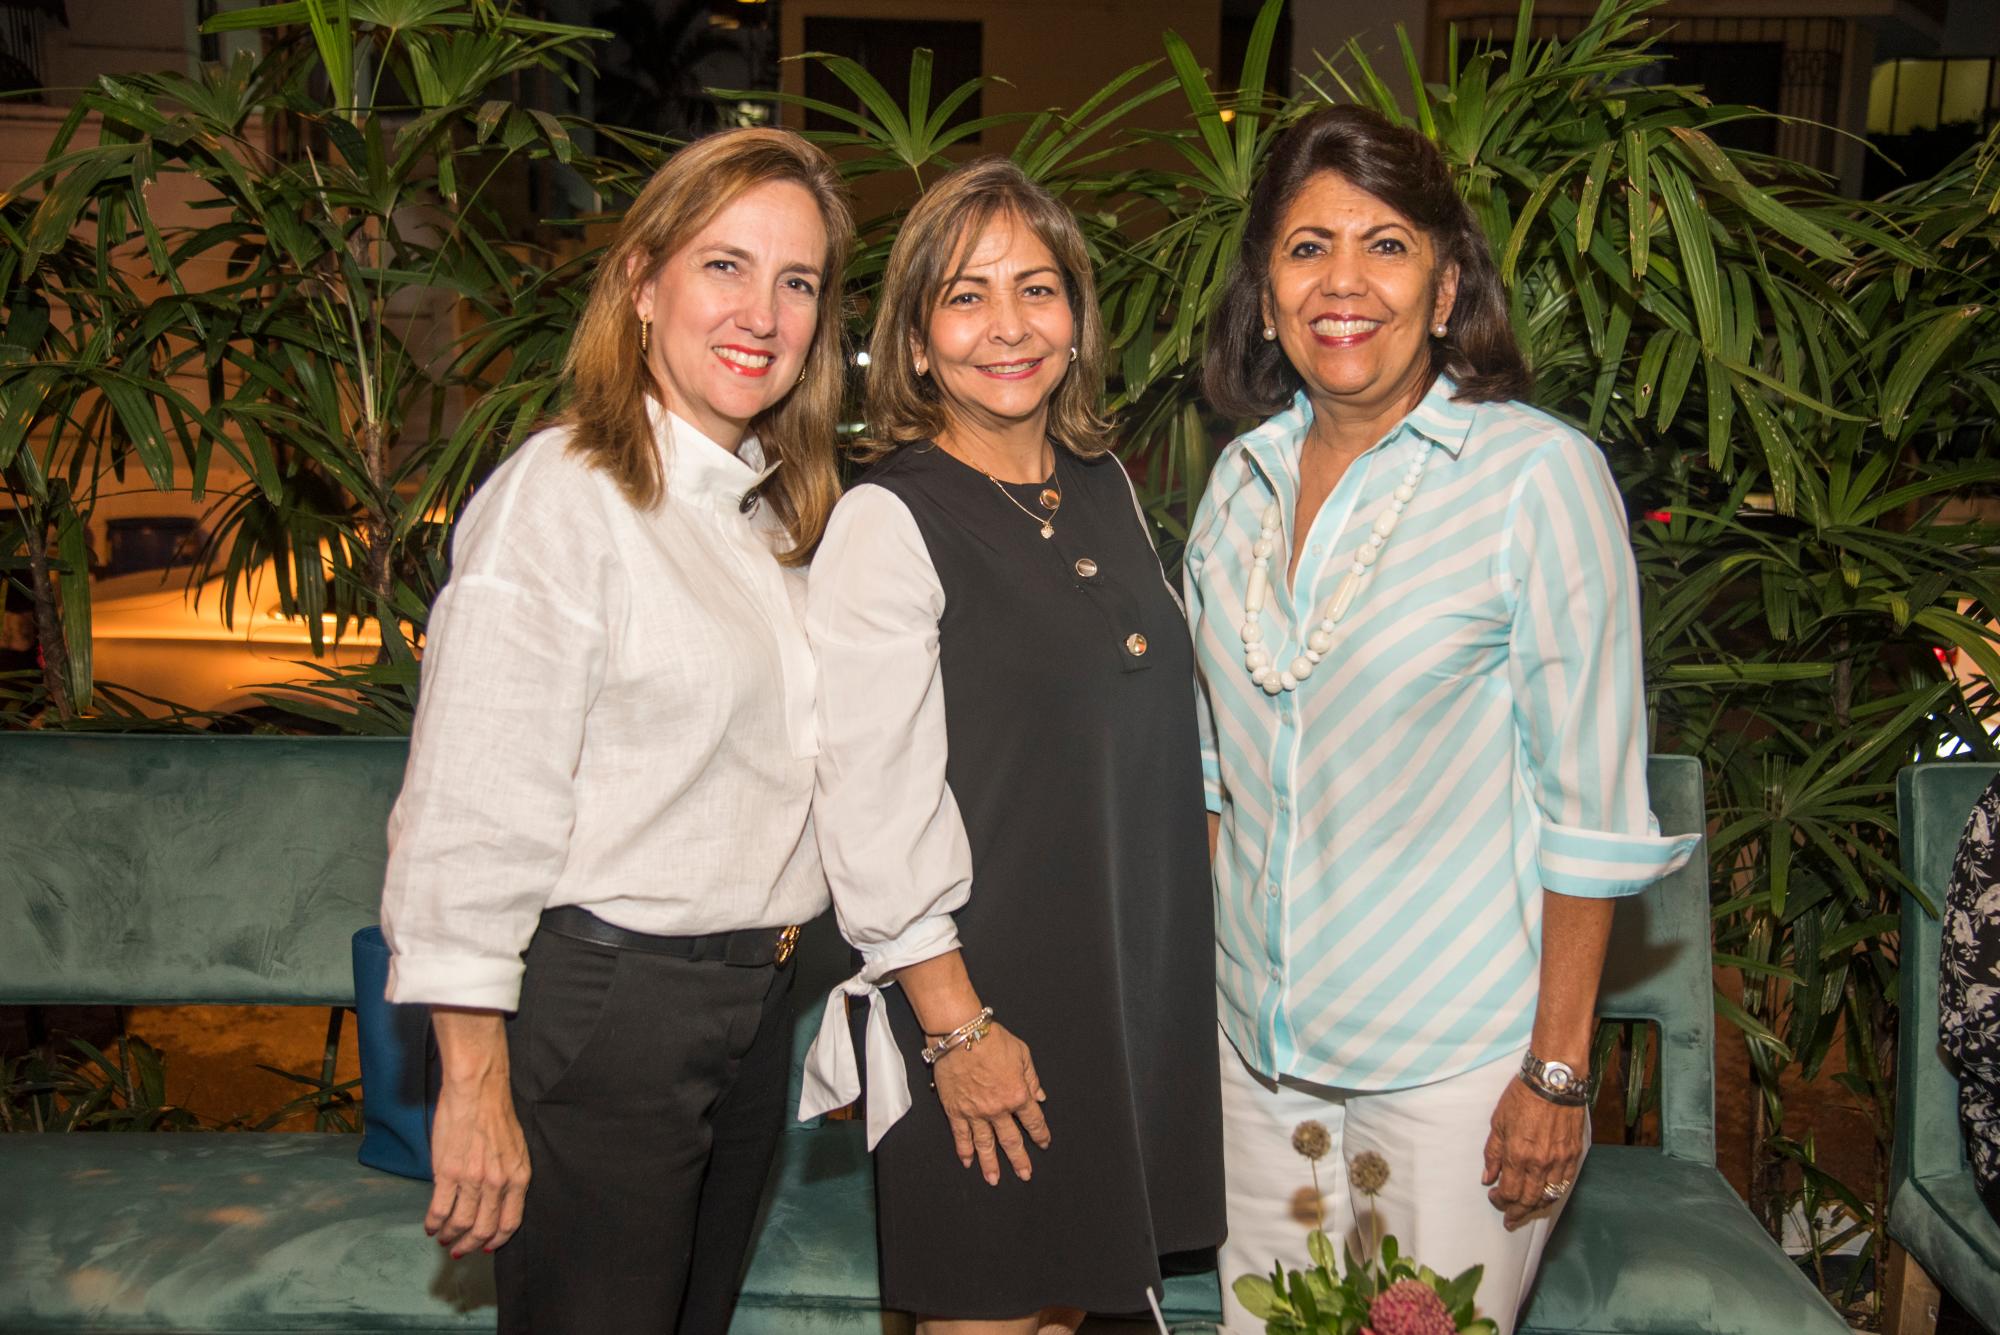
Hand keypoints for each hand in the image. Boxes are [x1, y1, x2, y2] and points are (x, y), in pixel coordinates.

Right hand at [425, 1013, 530, 1258]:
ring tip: (443, 1237)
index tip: (486, 1247)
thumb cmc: (495, 1113)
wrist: (478, 1089)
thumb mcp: (514, 1148)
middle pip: (484, 1229)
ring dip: (450, 1236)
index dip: (497, 1239)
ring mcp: (473, 1179)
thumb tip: (495, 1200)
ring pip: (461, 1224)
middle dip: (471, 1245)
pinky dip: (433, 1223)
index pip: (510, 1222)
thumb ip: (507, 1175)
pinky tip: (430, 1226)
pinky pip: (439, 1209)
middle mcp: (498, 1183)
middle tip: (459, 1249)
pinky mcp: (448, 1173)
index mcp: (519, 1176)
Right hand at [928, 1021, 1049, 1185]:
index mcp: (1018, 1095)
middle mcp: (998, 1109)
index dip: (1040, 1134)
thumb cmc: (992, 1039)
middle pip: (1011, 1141)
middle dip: (1019, 1159)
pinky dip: (964, 1150)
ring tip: (994, 1179)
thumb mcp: (1022, 1054)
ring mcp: (975, 1113)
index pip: (1033, 1121)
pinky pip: (961, 1136)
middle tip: (1025, 1174)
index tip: (1044, 1143)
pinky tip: (968, 1162)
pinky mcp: (955, 1111)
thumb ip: (1032, 1079)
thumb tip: (1040, 1097)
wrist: (960, 1035)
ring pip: (985, 1145)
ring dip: (991, 1164)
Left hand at [1481, 1077, 1585, 1229]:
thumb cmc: (1522, 1097)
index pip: (1509, 1192)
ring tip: (1527, 1210)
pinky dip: (1554, 1193)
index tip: (1494, 1197)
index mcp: (1517, 1155)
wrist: (1554, 1082)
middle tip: (1510, 1219)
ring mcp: (1560, 1161)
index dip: (1500, 1201)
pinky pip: (1564, 1183)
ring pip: (1549, 1196)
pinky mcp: (1574, 1155)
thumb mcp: (1498, 1123)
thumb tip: (1488, 1177)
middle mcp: (1540, 1163)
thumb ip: (1493, 1153)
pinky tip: (1546, 1195)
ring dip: (1536, 1206)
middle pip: (1529, 1200)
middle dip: (1517, 1212)